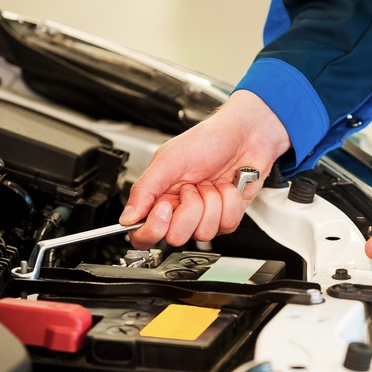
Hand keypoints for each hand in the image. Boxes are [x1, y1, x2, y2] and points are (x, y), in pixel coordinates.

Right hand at [120, 90, 290, 249]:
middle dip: (190, 209)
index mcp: (159, 196)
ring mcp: (204, 215)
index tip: (165, 208)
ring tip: (211, 182)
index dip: (153, 229)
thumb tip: (127, 217)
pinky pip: (226, 225)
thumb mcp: (170, 159)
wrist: (244, 135)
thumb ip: (145, 189)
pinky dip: (230, 202)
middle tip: (193, 186)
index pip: (144, 233)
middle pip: (176, 236)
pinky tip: (227, 186)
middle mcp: (180, 209)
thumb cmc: (207, 140)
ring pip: (203, 233)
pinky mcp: (226, 216)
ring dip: (212, 202)